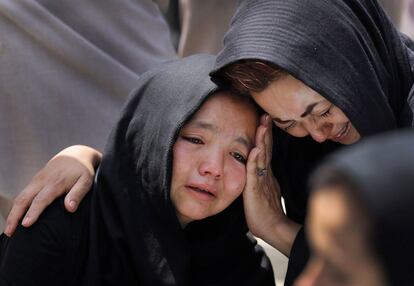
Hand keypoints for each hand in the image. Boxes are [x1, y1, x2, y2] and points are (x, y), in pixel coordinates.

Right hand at [4, 145, 101, 236]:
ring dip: (13, 213)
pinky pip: (23, 194)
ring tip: (9, 230)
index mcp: (55, 183)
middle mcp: (42, 181)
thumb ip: (78, 194)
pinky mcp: (35, 180)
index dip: (33, 213)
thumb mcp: (86, 181)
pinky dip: (17, 206)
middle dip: (14, 216)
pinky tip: (15, 218)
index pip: (41, 200)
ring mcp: (37, 180)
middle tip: (9, 233)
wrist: (76, 154)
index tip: (25, 225)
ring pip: (20, 197)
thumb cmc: (83, 170)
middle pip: (23, 199)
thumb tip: (70, 208)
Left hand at [243, 114, 299, 256]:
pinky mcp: (257, 189)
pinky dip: (255, 160)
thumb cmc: (265, 213)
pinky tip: (256, 148)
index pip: (266, 150)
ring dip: (262, 140)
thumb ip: (262, 179)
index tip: (265, 120)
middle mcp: (266, 174)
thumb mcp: (263, 191)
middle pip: (266, 148)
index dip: (265, 136)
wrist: (272, 228)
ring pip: (262, 156)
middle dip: (266, 131)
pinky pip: (255, 172)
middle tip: (266, 114)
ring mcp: (262, 180)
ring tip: (262, 125)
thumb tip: (260, 170)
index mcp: (266, 174)